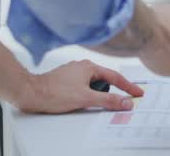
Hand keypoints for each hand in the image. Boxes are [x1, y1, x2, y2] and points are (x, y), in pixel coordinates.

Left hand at [15, 60, 144, 113]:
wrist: (31, 93)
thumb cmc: (54, 92)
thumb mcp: (85, 99)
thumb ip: (108, 101)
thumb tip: (125, 102)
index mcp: (89, 67)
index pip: (115, 77)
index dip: (128, 86)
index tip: (138, 93)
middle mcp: (82, 67)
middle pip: (105, 80)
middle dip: (112, 91)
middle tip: (121, 101)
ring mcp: (73, 73)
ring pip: (93, 84)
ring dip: (97, 94)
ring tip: (93, 103)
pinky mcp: (66, 80)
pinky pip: (84, 86)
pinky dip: (89, 94)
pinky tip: (83, 102)